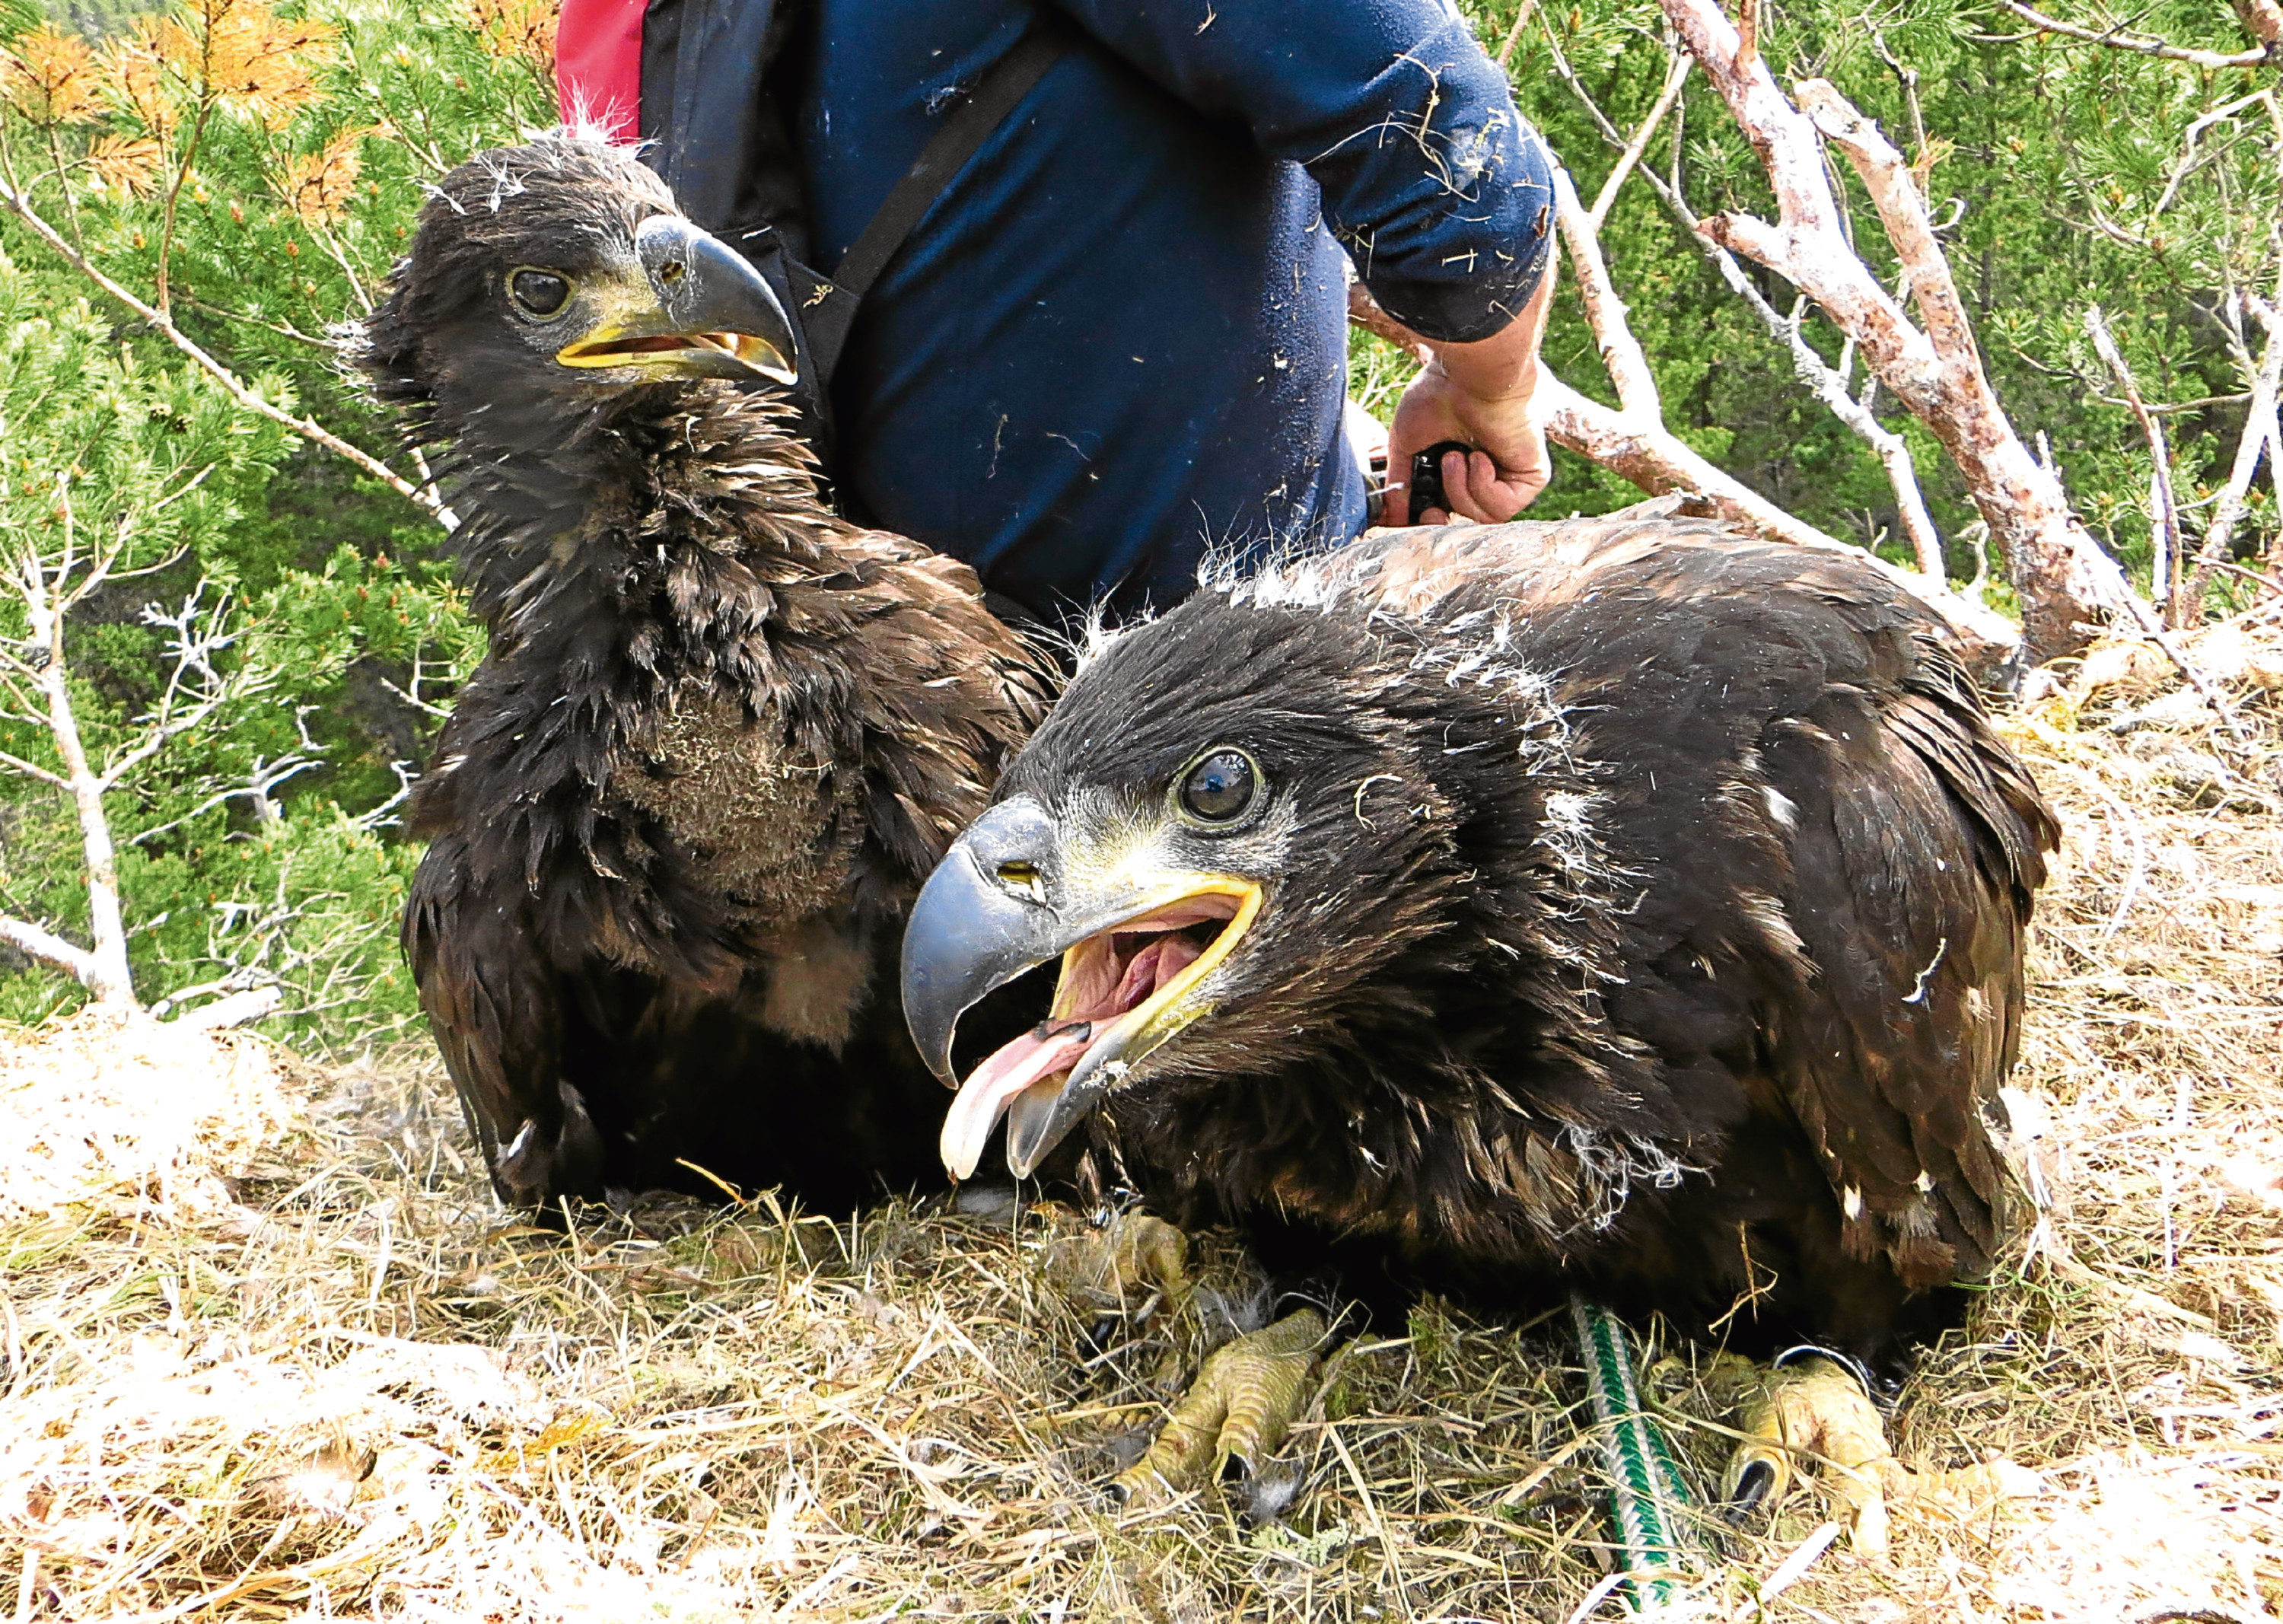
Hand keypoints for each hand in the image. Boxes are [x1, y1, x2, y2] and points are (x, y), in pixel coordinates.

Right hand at [1374, 257, 1556, 527]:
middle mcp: (1487, 470)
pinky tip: (1479, 457)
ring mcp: (1511, 474)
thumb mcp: (1407, 442)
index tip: (1418, 514)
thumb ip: (1401, 481)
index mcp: (1461, 463)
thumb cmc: (1440, 393)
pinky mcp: (1531, 476)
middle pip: (1465, 517)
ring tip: (1455, 456)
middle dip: (1443, 515)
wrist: (1472, 374)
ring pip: (1484, 516)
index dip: (1431, 519)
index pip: (1448, 507)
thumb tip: (1393, 515)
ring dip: (1460, 490)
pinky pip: (1503, 507)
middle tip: (1432, 509)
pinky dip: (1483, 486)